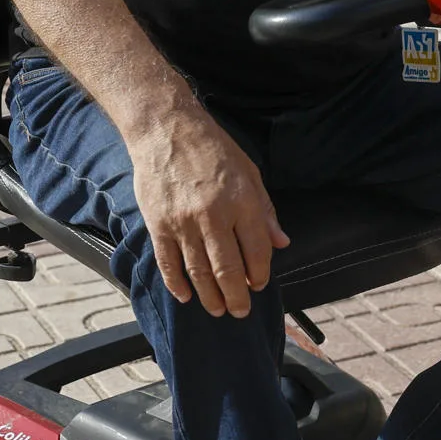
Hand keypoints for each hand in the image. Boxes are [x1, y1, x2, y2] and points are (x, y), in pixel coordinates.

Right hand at [128, 105, 288, 318]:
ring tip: (218, 310)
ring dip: (210, 296)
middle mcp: (214, 215)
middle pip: (228, 269)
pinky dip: (177, 284)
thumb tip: (281, 242)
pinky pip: (169, 263)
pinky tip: (186, 296)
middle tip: (240, 311)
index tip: (259, 284)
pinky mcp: (158, 224)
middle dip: (237, 296)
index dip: (260, 273)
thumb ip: (265, 210)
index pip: (257, 250)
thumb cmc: (213, 148)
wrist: (166, 128)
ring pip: (198, 272)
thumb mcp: (249, 172)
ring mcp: (183, 222)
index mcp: (241, 201)